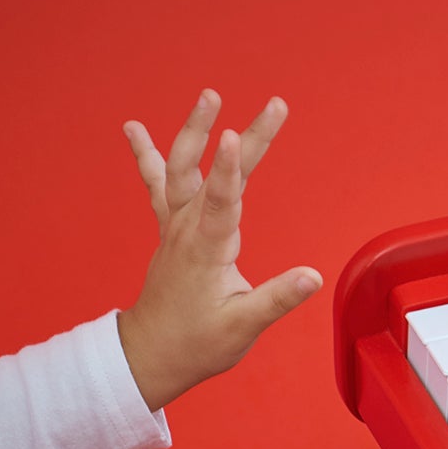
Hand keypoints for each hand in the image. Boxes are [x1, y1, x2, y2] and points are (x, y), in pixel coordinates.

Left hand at [116, 90, 321, 410]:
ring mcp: (175, 226)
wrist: (152, 352)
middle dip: (245, 137)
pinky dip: (148, 155)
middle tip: (275, 105)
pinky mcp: (171, 230)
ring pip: (182, 168)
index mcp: (207, 251)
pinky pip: (158, 185)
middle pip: (213, 172)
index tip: (235, 134)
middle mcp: (188, 230)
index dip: (228, 169)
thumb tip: (313, 277)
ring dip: (195, 130)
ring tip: (209, 95)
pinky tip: (134, 128)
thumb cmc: (198, 344)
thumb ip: (277, 299)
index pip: (220, 202)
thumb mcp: (242, 327)